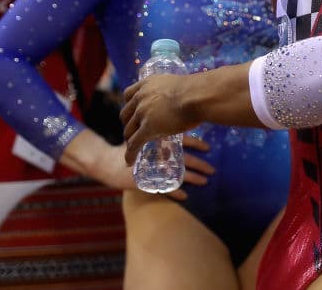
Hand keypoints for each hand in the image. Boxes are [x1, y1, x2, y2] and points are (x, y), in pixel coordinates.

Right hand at [96, 137, 213, 201]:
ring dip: (191, 178)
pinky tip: (184, 196)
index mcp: (157, 139)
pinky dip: (173, 192)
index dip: (196, 143)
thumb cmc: (135, 148)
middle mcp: (155, 152)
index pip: (180, 138)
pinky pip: (161, 188)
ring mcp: (149, 167)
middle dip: (199, 164)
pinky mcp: (142, 181)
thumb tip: (192, 125)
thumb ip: (166, 132)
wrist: (108, 162)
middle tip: (213, 169)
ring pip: (174, 173)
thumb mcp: (149, 136)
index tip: (209, 148)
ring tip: (205, 181)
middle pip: (182, 157)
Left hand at [121, 74, 202, 164]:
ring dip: (129, 139)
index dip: (129, 105)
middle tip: (135, 131)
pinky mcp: (147, 128)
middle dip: (128, 124)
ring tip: (133, 148)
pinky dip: (130, 154)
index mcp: (147, 84)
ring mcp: (142, 113)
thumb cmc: (197, 90)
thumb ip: (173, 92)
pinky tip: (130, 162)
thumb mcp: (178, 86)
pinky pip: (134, 144)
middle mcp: (141, 97)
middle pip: (125, 114)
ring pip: (129, 130)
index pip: (128, 94)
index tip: (133, 112)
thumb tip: (184, 99)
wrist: (198, 96)